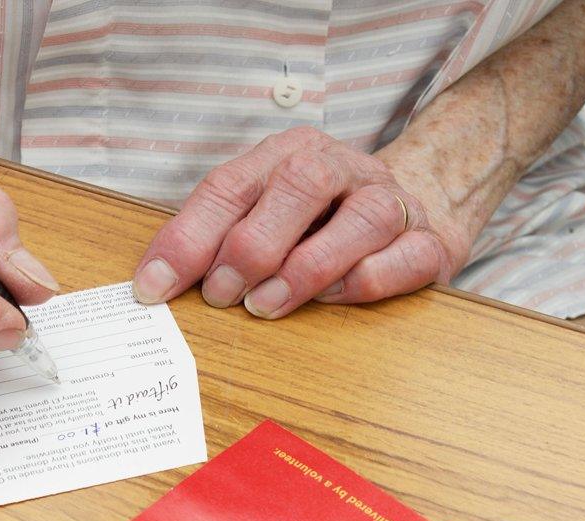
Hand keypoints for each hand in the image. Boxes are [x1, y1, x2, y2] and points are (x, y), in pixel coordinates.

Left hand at [133, 126, 471, 317]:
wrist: (419, 202)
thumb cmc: (319, 218)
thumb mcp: (262, 211)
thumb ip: (216, 236)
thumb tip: (157, 281)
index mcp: (288, 152)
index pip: (229, 186)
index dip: (187, 237)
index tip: (153, 286)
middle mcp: (342, 166)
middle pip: (297, 186)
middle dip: (249, 247)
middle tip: (220, 295)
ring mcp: (391, 200)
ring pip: (359, 220)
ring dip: (304, 268)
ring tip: (265, 305)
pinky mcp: (430, 242)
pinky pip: (402, 258)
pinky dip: (361, 282)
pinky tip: (329, 300)